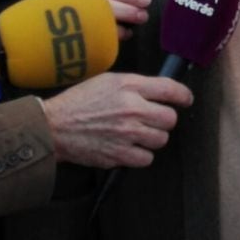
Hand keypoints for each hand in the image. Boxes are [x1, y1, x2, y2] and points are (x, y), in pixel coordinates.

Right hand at [43, 73, 192, 168]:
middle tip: (154, 119)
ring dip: (154, 137)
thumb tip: (161, 91)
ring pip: (161, 139)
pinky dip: (141, 155)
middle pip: (170, 119)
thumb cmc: (80, 101)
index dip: (183, 95)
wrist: (54, 127)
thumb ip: (137, 85)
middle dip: (165, 119)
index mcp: (129, 87)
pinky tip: (130, 146)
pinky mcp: (119, 155)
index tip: (186, 100)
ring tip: (140, 133)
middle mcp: (132, 109)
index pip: (170, 89)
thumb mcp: (110, 80)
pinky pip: (146, 158)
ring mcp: (126, 134)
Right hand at [46, 0, 150, 39]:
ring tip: (129, 30)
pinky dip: (106, 40)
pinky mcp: (57, 41)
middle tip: (142, 15)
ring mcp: (57, 20)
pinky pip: (88, 41)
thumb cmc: (46, 17)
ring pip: (96, 22)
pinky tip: (116, 39)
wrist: (10, 41)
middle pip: (101, 3)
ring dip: (118, 26)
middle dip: (126, 9)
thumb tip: (130, 2)